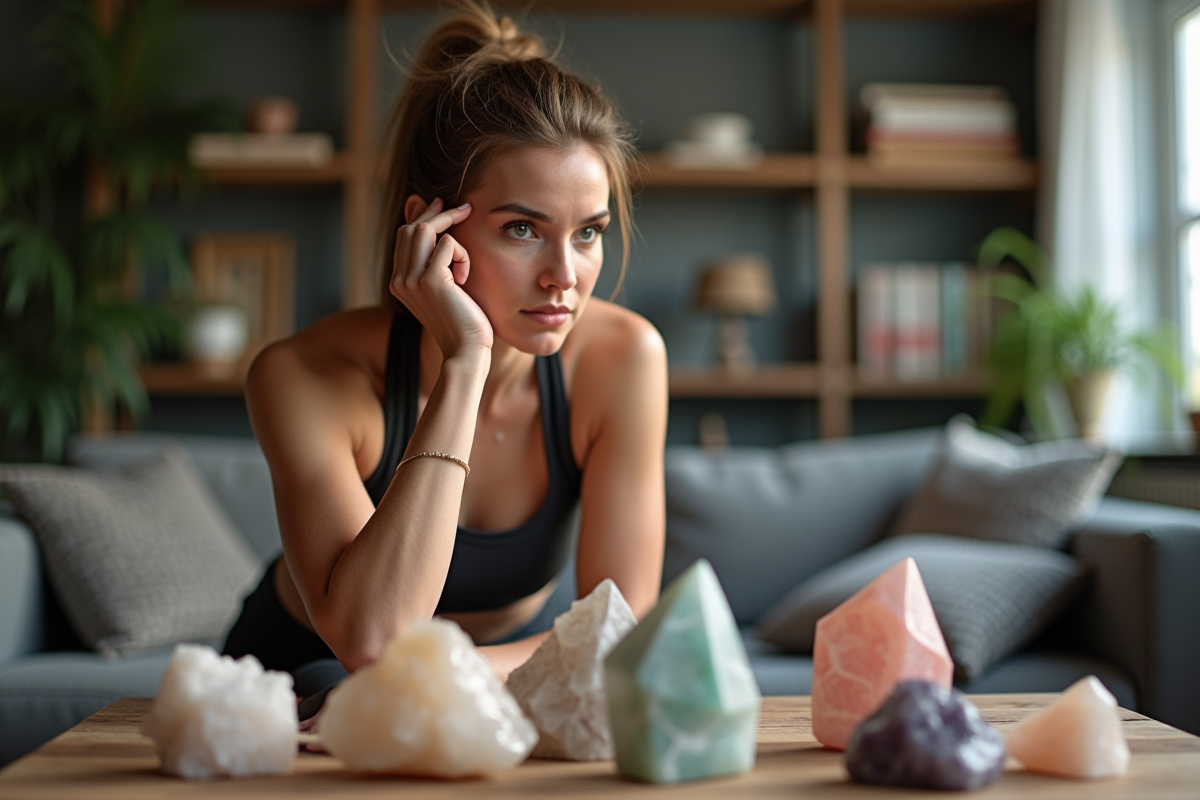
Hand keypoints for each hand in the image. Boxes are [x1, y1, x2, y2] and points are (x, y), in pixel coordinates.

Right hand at [390, 198, 492, 356]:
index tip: (443, 207)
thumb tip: (440, 233)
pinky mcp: (431, 281)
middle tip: (464, 208)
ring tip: (465, 256)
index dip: (423, 216)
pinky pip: (448, 244)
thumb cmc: (462, 322)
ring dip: (453, 230)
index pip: (404, 236)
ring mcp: (412, 280)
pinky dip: (463, 255)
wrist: (465, 351)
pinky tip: (465, 278)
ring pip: (426, 230)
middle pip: (412, 228)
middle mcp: (399, 280)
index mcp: (399, 282)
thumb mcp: (445, 290)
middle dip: (439, 214)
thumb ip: (437, 264)